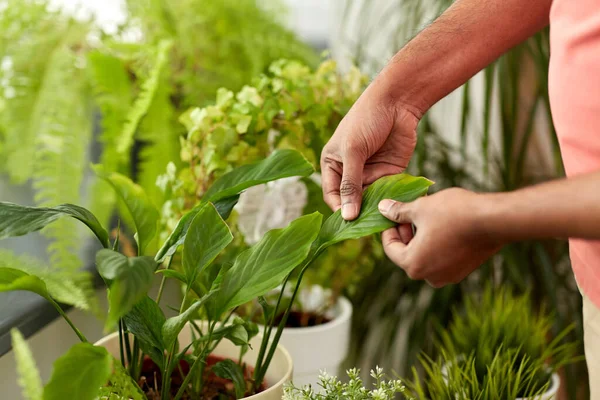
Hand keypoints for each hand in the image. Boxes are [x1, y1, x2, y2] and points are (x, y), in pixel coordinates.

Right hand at [321, 79, 420, 219]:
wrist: (397, 101)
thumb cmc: (366, 120)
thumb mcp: (354, 151)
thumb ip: (351, 184)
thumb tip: (346, 216)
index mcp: (333, 165)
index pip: (333, 195)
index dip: (340, 209)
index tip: (349, 223)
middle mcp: (350, 172)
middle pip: (352, 201)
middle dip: (360, 212)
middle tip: (369, 228)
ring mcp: (371, 173)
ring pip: (371, 199)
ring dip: (377, 208)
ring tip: (384, 220)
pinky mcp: (390, 173)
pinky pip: (389, 192)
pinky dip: (392, 200)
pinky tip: (396, 208)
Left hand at [378, 188, 503, 286]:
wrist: (495, 220)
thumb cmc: (454, 213)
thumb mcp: (420, 208)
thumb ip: (398, 211)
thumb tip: (382, 208)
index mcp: (413, 265)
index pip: (390, 249)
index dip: (388, 229)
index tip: (390, 214)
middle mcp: (429, 277)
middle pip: (407, 254)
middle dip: (405, 232)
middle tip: (407, 211)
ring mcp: (448, 276)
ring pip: (425, 256)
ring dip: (421, 237)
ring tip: (425, 214)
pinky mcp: (463, 271)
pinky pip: (441, 258)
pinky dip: (436, 243)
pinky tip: (442, 224)